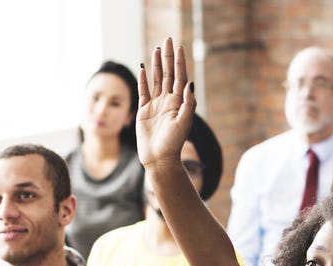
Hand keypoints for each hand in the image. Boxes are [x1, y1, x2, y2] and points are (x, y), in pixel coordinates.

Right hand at [136, 38, 196, 169]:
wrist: (159, 158)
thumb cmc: (174, 143)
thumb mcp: (184, 122)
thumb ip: (188, 103)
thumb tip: (190, 83)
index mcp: (179, 102)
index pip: (179, 77)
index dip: (179, 62)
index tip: (178, 47)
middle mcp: (168, 100)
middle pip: (168, 74)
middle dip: (168, 57)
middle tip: (167, 39)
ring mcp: (156, 104)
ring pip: (156, 79)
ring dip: (156, 64)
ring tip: (156, 49)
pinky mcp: (144, 110)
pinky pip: (143, 91)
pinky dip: (143, 79)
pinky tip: (142, 68)